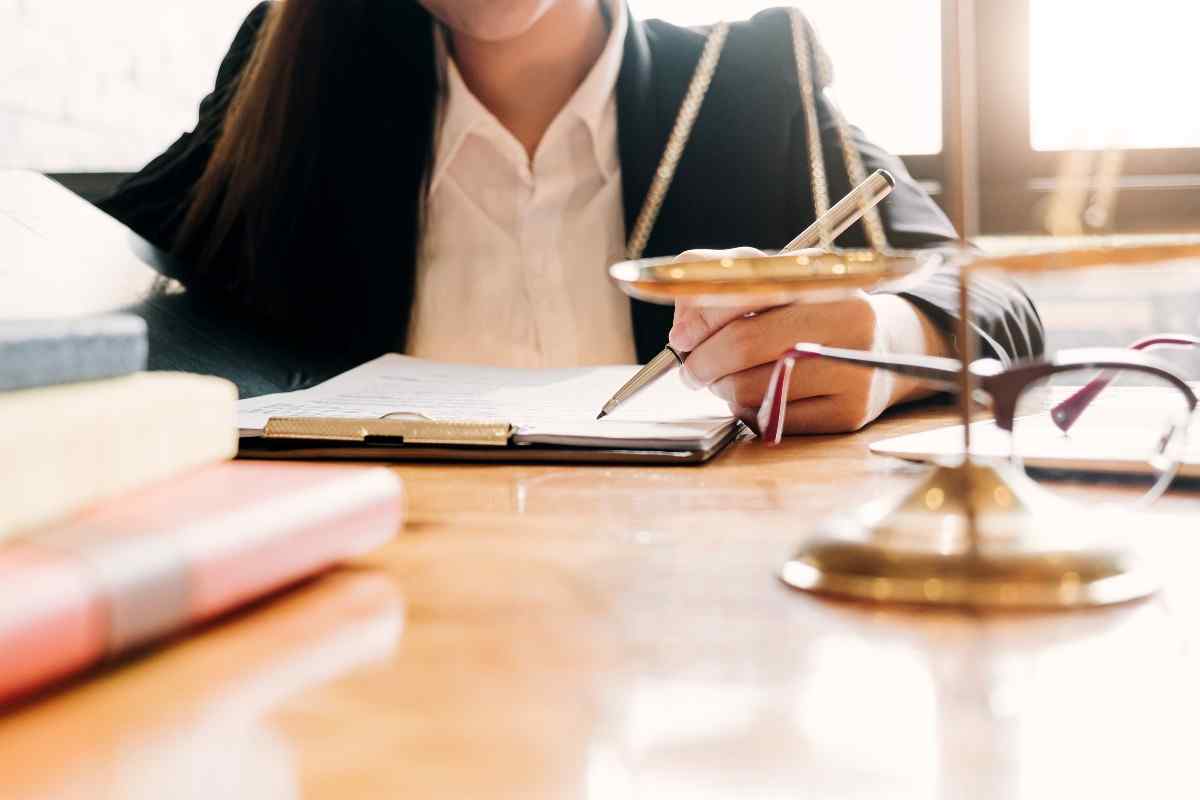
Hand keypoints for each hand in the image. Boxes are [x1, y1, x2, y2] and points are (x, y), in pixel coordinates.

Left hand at [667, 248, 945, 434]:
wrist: (884, 349)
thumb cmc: (813, 313)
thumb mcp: (779, 281)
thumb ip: (722, 278)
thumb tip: (682, 322)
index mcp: (825, 282)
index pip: (744, 295)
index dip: (701, 319)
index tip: (680, 338)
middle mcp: (848, 324)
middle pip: (743, 346)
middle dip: (701, 361)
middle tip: (690, 370)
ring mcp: (852, 372)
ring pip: (750, 389)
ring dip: (723, 389)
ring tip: (730, 380)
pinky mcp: (848, 414)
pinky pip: (770, 421)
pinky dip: (749, 412)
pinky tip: (759, 398)